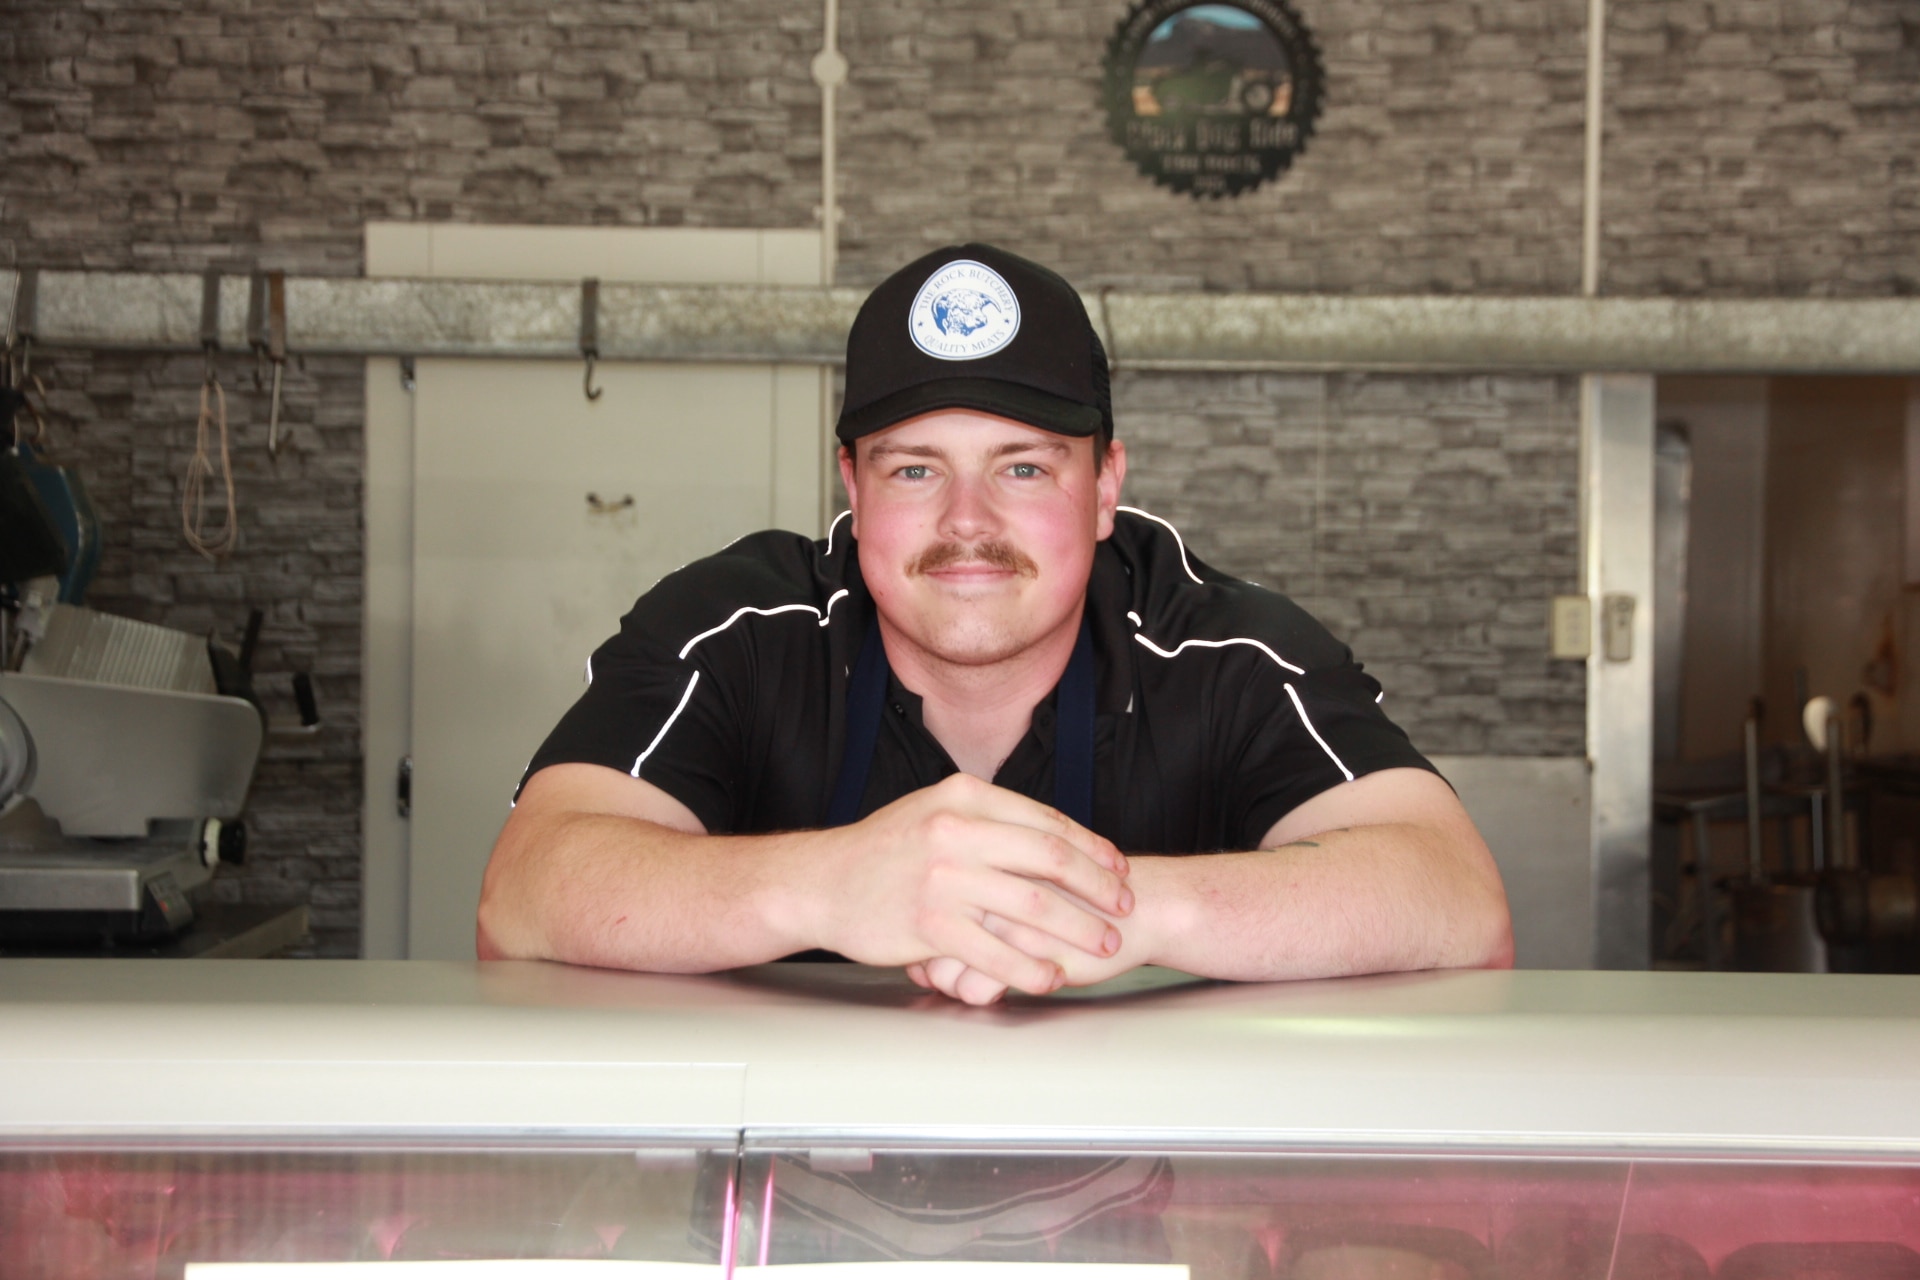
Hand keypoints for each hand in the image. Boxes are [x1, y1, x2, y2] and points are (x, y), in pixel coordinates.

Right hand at [817, 774, 1131, 997]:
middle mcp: (956, 830)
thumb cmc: (882, 851)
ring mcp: (943, 878)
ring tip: (1102, 945)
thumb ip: (987, 819)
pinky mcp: (929, 924)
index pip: (1046, 821)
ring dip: (1077, 929)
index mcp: (964, 797)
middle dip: (1098, 887)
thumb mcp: (934, 811)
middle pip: (1050, 859)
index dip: (1091, 848)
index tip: (1117, 868)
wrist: (821, 882)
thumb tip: (1046, 835)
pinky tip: (1051, 976)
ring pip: (1032, 907)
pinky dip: (1030, 967)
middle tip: (1124, 906)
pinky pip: (995, 952)